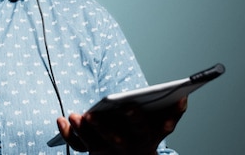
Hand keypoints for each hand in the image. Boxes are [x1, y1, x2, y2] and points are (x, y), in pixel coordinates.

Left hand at [56, 97, 186, 154]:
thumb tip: (183, 95)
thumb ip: (174, 112)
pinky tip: (60, 119)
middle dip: (102, 128)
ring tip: (72, 115)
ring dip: (81, 131)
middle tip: (90, 114)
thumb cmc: (149, 132)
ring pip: (91, 144)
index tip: (127, 106)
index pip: (139, 128)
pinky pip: (77, 145)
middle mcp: (124, 147)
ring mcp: (106, 151)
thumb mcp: (163, 124)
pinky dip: (67, 134)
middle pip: (113, 140)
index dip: (134, 117)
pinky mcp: (92, 150)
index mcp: (143, 138)